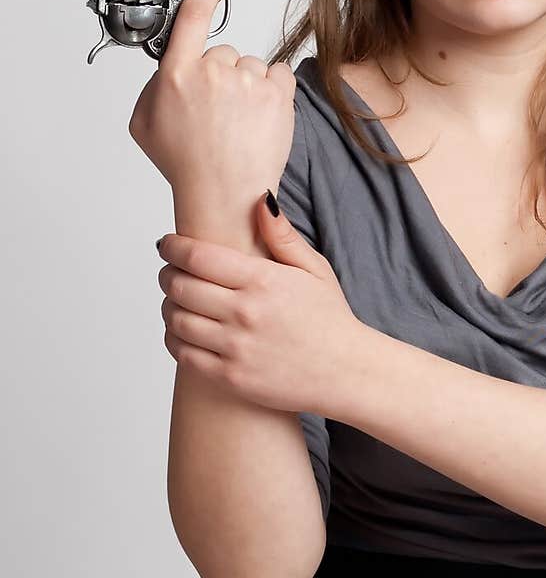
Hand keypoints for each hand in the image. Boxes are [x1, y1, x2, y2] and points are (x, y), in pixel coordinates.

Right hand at [127, 0, 295, 226]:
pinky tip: (260, 116)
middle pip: (222, 52)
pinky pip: (278, 74)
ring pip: (251, 66)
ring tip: (239, 122)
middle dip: (221, 75)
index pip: (190, 18)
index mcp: (176, 75)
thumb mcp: (144, 125)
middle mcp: (212, 72)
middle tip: (218, 111)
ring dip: (248, 86)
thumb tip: (169, 69)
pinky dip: (273, 90)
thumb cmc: (187, 165)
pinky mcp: (276, 94)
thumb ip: (153, 87)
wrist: (225, 196)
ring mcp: (247, 81)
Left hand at [157, 189, 367, 416]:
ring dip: (168, 306)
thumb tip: (260, 200)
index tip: (167, 245)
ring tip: (176, 300)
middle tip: (170, 271)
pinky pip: (184, 354)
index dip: (173, 247)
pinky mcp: (230, 377)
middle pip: (179, 287)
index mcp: (263, 281)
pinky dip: (175, 339)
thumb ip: (283, 236)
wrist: (346, 373)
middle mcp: (245, 313)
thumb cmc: (330, 320)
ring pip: (176, 320)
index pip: (198, 257)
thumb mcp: (315, 270)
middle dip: (167, 274)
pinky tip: (183, 331)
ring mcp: (236, 347)